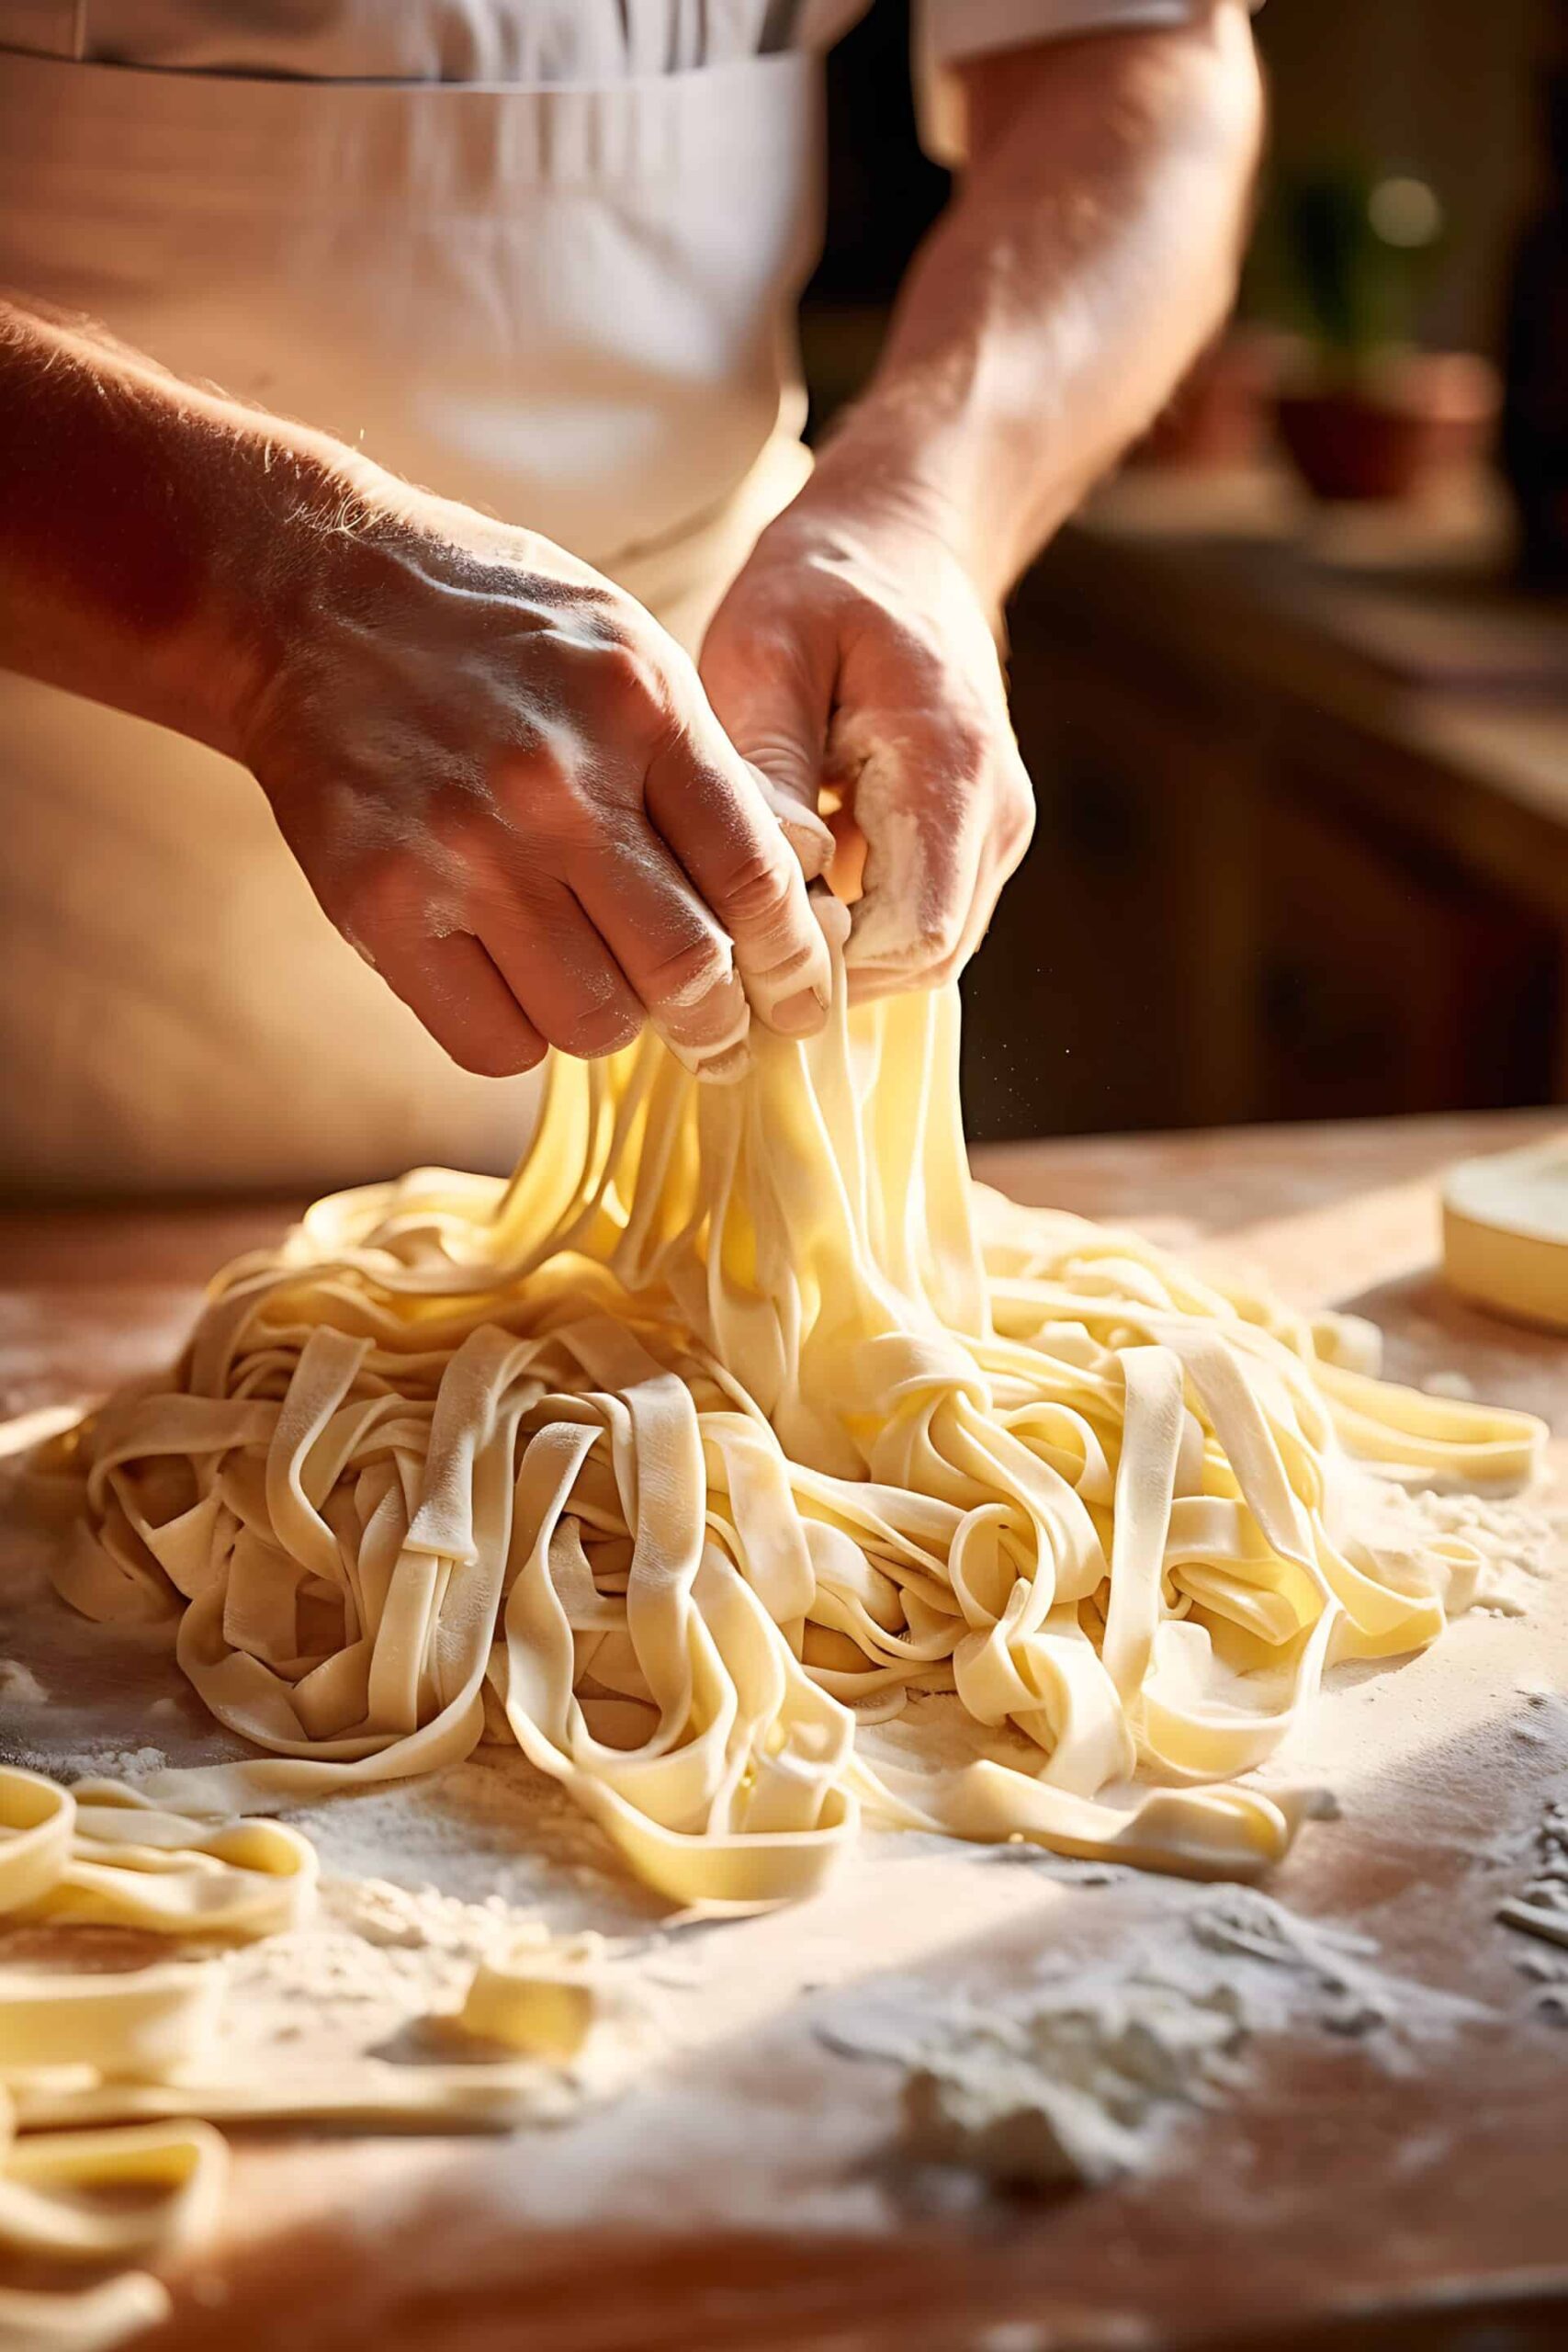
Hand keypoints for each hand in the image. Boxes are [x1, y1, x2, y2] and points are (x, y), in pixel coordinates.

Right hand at [235, 479, 833, 1078]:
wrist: (312, 597)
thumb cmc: (495, 633)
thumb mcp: (628, 656)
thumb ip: (707, 772)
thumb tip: (799, 895)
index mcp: (641, 708)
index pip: (756, 880)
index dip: (793, 964)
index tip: (800, 999)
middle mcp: (555, 781)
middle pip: (684, 969)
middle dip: (717, 1021)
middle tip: (716, 1029)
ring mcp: (461, 847)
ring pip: (591, 1023)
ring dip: (609, 1021)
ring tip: (594, 979)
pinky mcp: (379, 903)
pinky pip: (491, 1043)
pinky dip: (519, 1035)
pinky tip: (512, 981)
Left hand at [700, 490, 1033, 998]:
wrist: (907, 542)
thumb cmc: (825, 584)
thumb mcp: (767, 648)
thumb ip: (769, 766)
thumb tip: (774, 879)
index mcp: (950, 767)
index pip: (911, 932)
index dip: (827, 963)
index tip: (743, 941)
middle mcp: (994, 815)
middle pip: (925, 961)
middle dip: (829, 973)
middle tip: (733, 944)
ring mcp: (996, 833)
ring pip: (928, 954)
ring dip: (844, 956)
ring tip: (759, 914)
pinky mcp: (975, 841)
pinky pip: (924, 921)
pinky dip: (860, 929)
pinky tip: (796, 888)